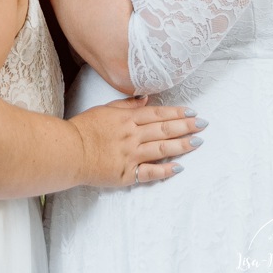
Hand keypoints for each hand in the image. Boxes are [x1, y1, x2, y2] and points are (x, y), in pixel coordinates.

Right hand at [69, 98, 203, 186]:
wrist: (69, 151)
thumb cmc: (84, 128)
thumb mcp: (105, 109)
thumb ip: (126, 104)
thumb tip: (145, 99)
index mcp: (127, 118)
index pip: (157, 114)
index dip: (176, 113)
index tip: (192, 112)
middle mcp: (132, 135)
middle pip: (164, 129)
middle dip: (186, 126)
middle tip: (203, 124)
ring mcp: (131, 155)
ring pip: (162, 148)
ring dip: (182, 145)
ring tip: (198, 142)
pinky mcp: (127, 173)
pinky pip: (150, 172)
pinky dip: (165, 169)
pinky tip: (179, 167)